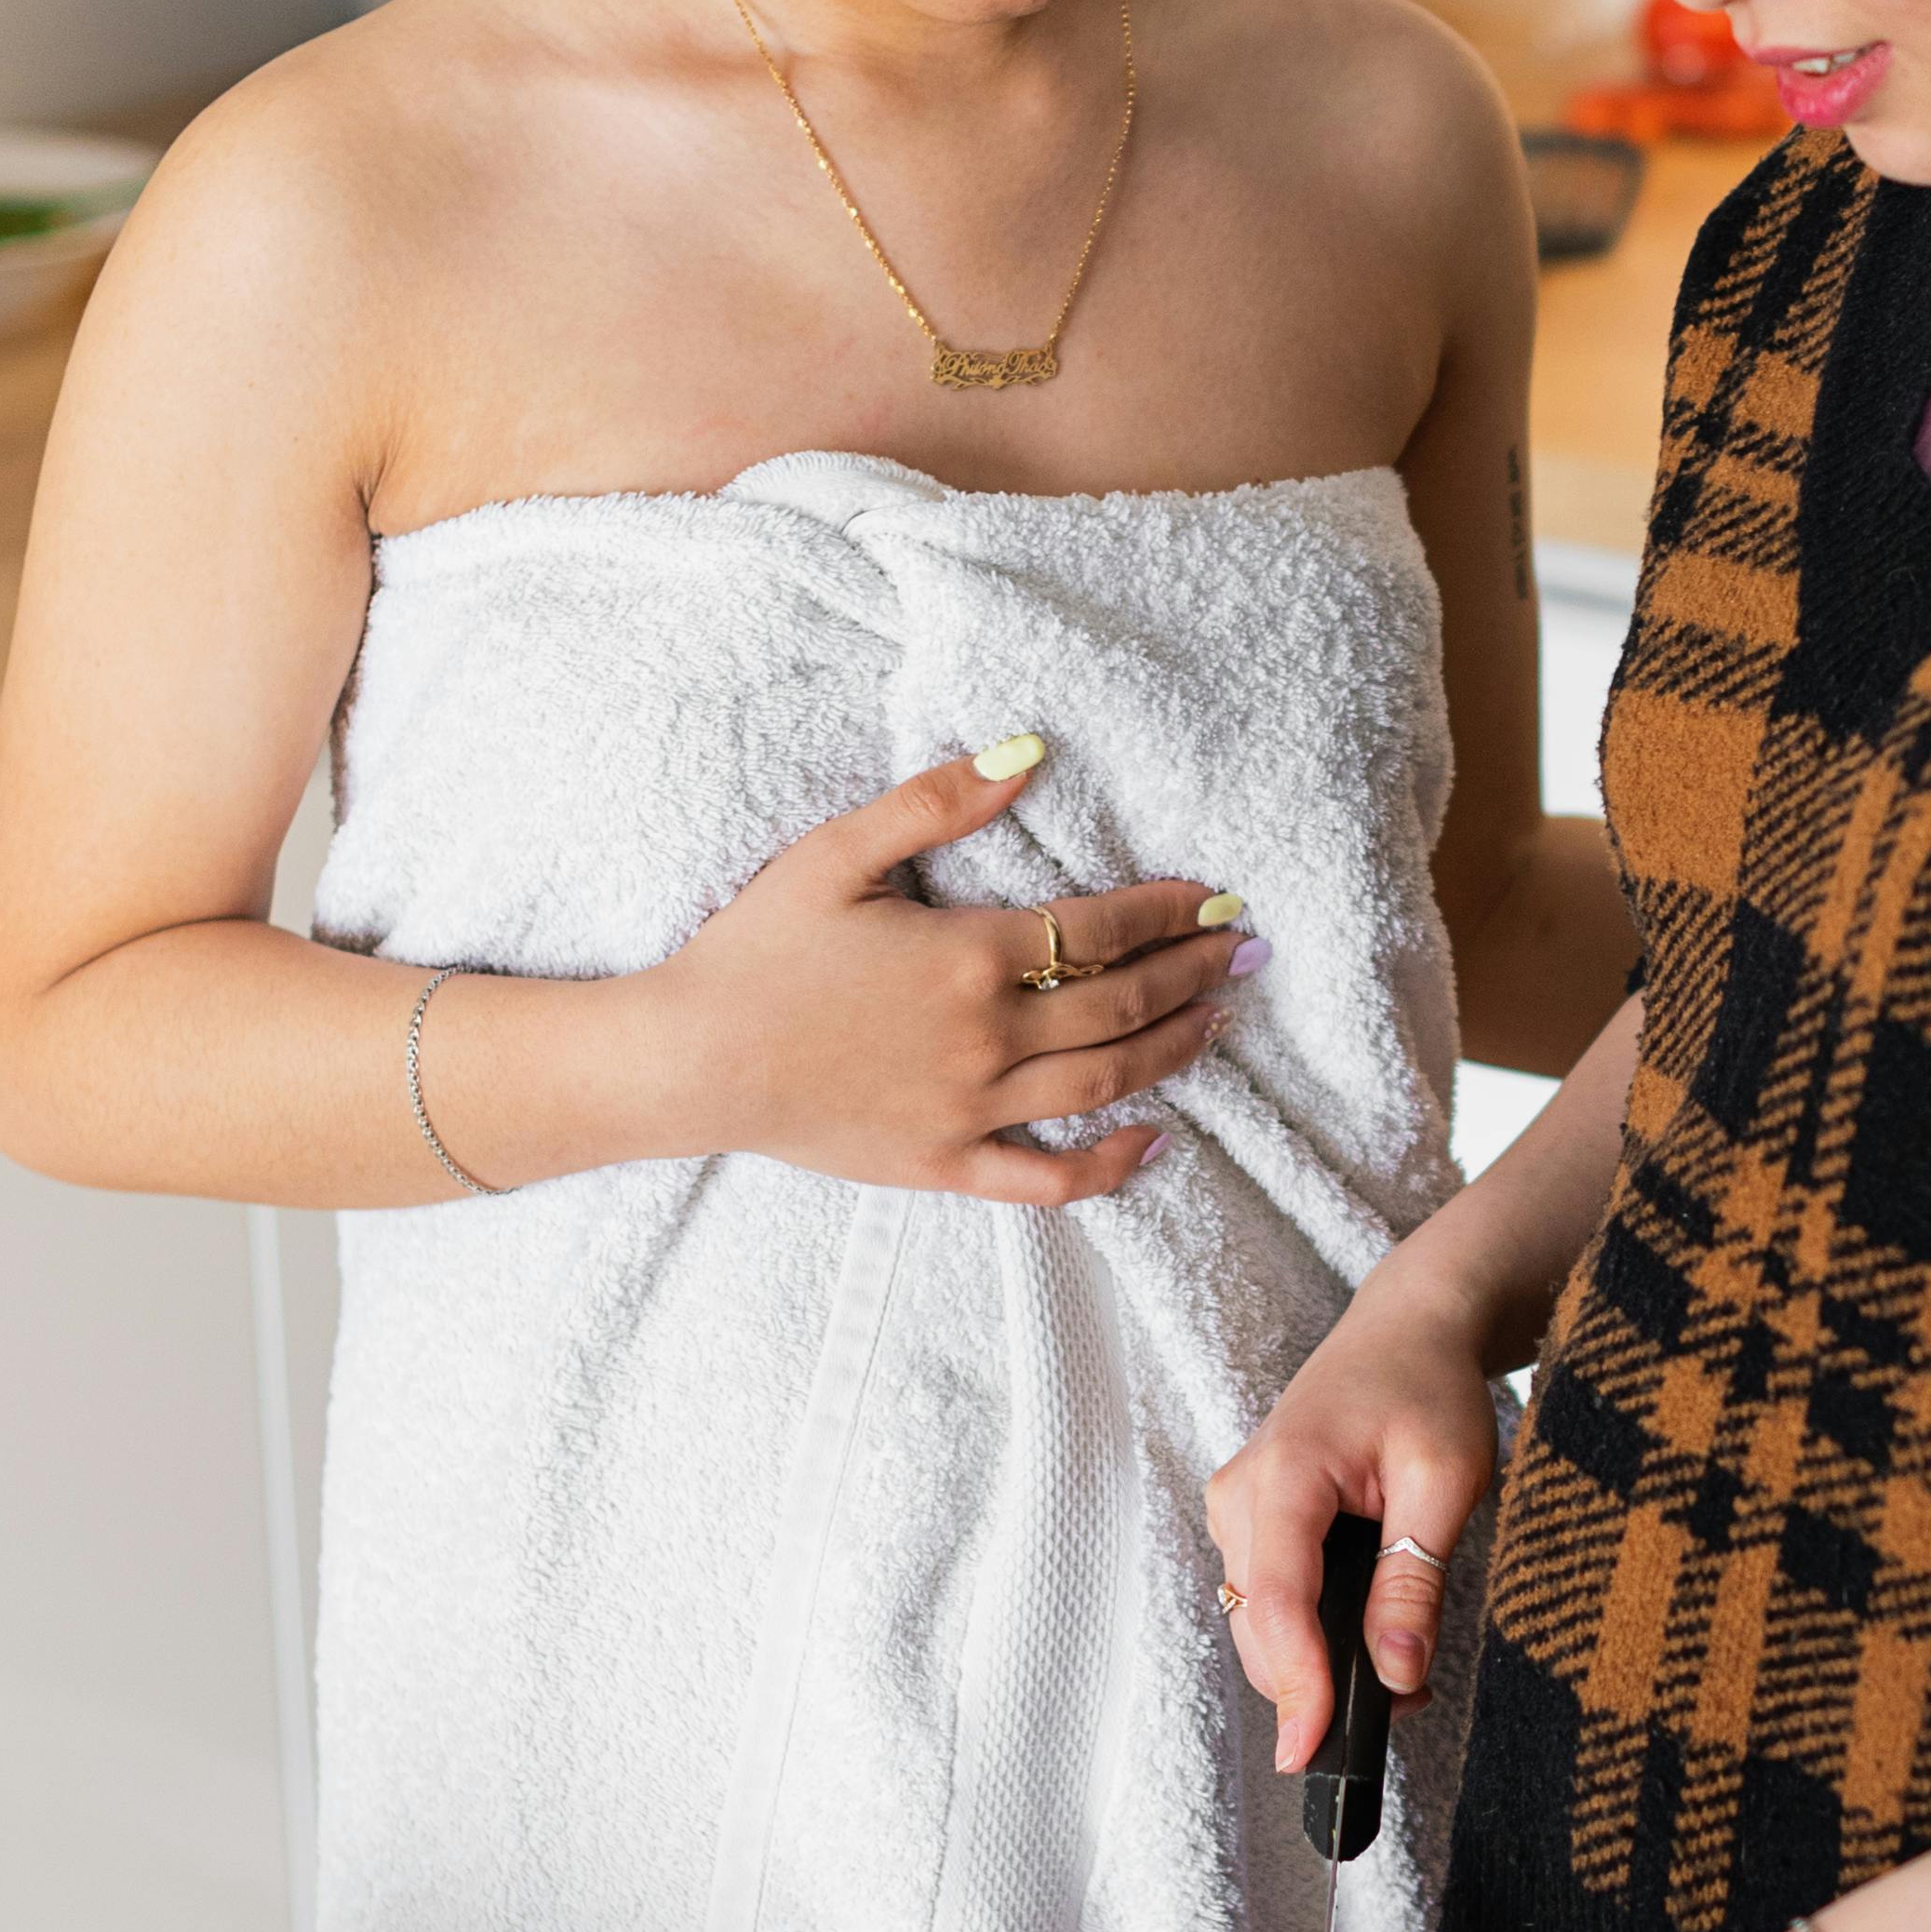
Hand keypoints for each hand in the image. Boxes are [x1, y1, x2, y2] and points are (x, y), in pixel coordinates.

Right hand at [650, 749, 1247, 1199]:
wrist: (687, 1058)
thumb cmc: (755, 948)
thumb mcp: (838, 852)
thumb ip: (938, 803)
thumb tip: (1028, 751)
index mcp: (969, 955)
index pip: (1102, 929)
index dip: (1169, 911)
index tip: (1215, 897)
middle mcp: (987, 1038)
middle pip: (1123, 1002)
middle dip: (1192, 971)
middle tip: (1243, 949)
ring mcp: (969, 1109)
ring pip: (1105, 1083)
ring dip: (1174, 1048)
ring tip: (1219, 1018)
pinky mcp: (942, 1165)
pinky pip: (1046, 1180)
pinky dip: (1108, 1167)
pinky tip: (1152, 1142)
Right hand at [1207, 1260, 1500, 1769]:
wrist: (1406, 1329)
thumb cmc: (1429, 1389)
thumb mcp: (1446, 1479)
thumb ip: (1416, 1579)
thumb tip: (1397, 1674)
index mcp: (1284, 1476)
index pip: (1280, 1604)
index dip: (1298, 1687)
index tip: (1315, 1752)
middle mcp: (1240, 1496)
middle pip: (1261, 1628)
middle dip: (1320, 1686)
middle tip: (1408, 1708)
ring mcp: (1236, 1509)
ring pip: (1260, 1624)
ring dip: (1318, 1665)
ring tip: (1403, 1673)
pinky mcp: (1249, 1522)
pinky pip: (1268, 1599)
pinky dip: (1311, 1633)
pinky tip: (1369, 1636)